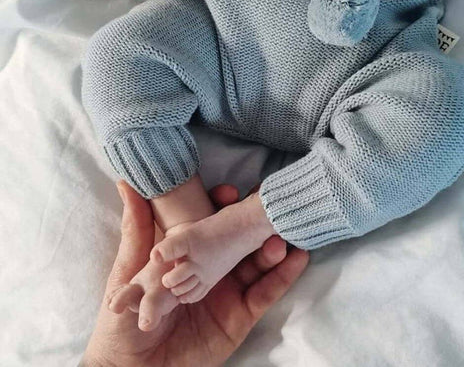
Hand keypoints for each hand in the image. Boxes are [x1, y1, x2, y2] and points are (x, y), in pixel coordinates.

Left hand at [81, 182, 308, 366]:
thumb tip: (126, 184)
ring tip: (281, 233)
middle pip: (239, 241)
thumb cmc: (123, 321)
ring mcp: (228, 290)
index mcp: (186, 257)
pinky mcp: (241, 315)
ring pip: (256, 263)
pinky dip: (282, 276)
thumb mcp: (129, 271)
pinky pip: (265, 293)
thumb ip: (136, 229)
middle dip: (254, 222)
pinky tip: (297, 258)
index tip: (230, 192)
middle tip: (267, 204)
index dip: (222, 206)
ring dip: (271, 247)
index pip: (210, 224)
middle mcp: (211, 269)